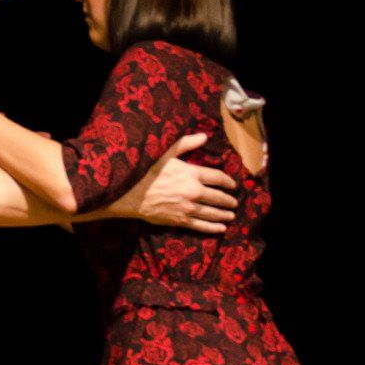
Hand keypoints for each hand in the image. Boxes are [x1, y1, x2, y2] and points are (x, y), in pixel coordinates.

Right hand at [115, 133, 237, 233]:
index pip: (218, 177)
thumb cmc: (147, 172)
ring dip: (224, 214)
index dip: (228, 181)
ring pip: (212, 212)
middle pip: (218, 197)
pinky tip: (221, 228)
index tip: (233, 185)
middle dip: (228, 200)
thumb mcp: (166, 153)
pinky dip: (213, 227)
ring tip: (231, 215)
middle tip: (234, 202)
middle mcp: (194, 191)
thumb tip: (205, 136)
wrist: (131, 195)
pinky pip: (201, 225)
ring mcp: (188, 207)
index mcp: (192, 173)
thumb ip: (186, 144)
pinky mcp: (181, 220)